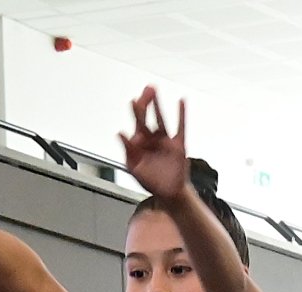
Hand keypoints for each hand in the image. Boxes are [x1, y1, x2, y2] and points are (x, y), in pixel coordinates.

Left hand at [120, 87, 188, 201]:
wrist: (168, 193)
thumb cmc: (150, 181)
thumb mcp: (134, 167)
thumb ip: (128, 150)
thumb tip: (120, 132)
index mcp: (140, 143)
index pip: (137, 123)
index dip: (135, 112)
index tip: (133, 101)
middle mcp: (152, 138)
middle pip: (148, 117)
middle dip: (146, 103)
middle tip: (147, 89)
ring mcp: (165, 141)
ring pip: (161, 119)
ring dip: (158, 106)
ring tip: (155, 92)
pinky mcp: (178, 146)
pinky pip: (180, 127)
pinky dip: (182, 114)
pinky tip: (181, 101)